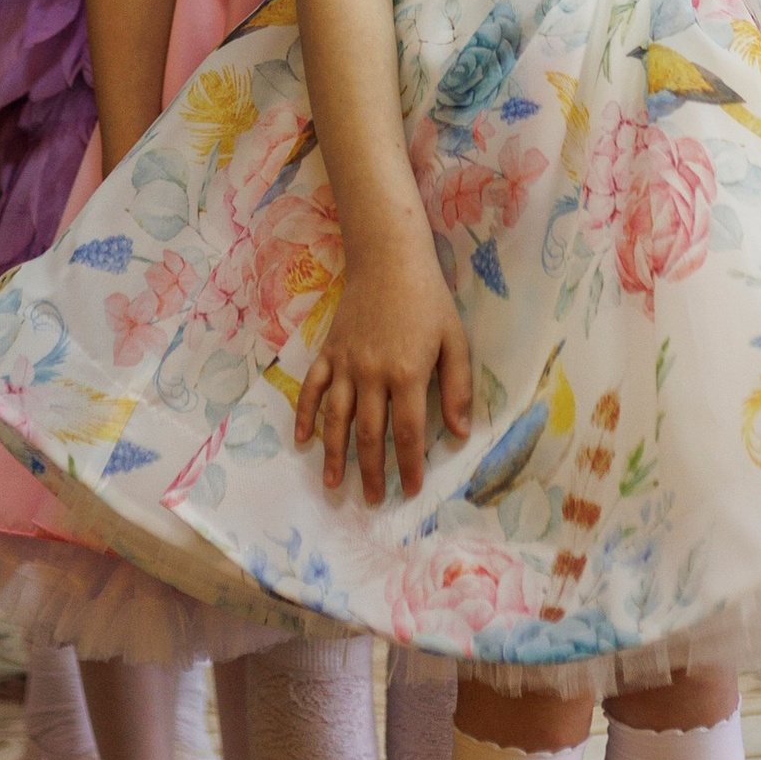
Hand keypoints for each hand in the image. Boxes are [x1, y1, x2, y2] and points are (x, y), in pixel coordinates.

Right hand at [296, 239, 472, 505]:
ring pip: (336, 419)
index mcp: (408, 373)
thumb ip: (457, 387)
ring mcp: (346, 363)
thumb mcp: (454, 339)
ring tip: (333, 484)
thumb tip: (458, 433)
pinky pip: (312, 388)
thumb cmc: (428, 299)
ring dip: (334, 454)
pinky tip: (301, 440)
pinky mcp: (328, 351)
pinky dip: (304, 415)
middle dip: (371, 471)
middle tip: (371, 500)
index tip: (410, 490)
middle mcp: (372, 374)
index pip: (409, 432)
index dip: (410, 465)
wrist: (388, 259)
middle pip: (370, 434)